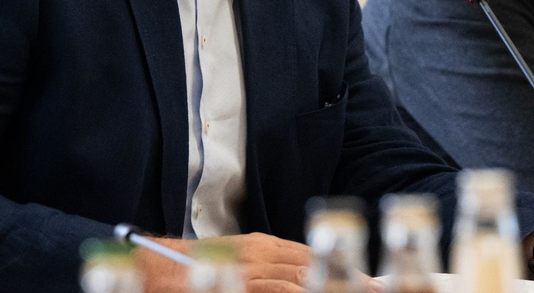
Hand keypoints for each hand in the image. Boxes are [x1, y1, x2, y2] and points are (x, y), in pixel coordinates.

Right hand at [142, 232, 367, 292]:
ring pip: (298, 281)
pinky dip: (298, 292)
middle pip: (312, 268)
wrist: (156, 271)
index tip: (369, 281)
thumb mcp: (239, 262)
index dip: (341, 267)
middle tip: (376, 288)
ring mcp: (250, 270)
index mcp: (262, 245)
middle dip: (346, 279)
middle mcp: (260, 254)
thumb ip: (269, 268)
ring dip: (327, 287)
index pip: (310, 256)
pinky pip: (278, 290)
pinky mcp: (242, 283)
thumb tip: (300, 278)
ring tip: (356, 292)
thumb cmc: (196, 272)